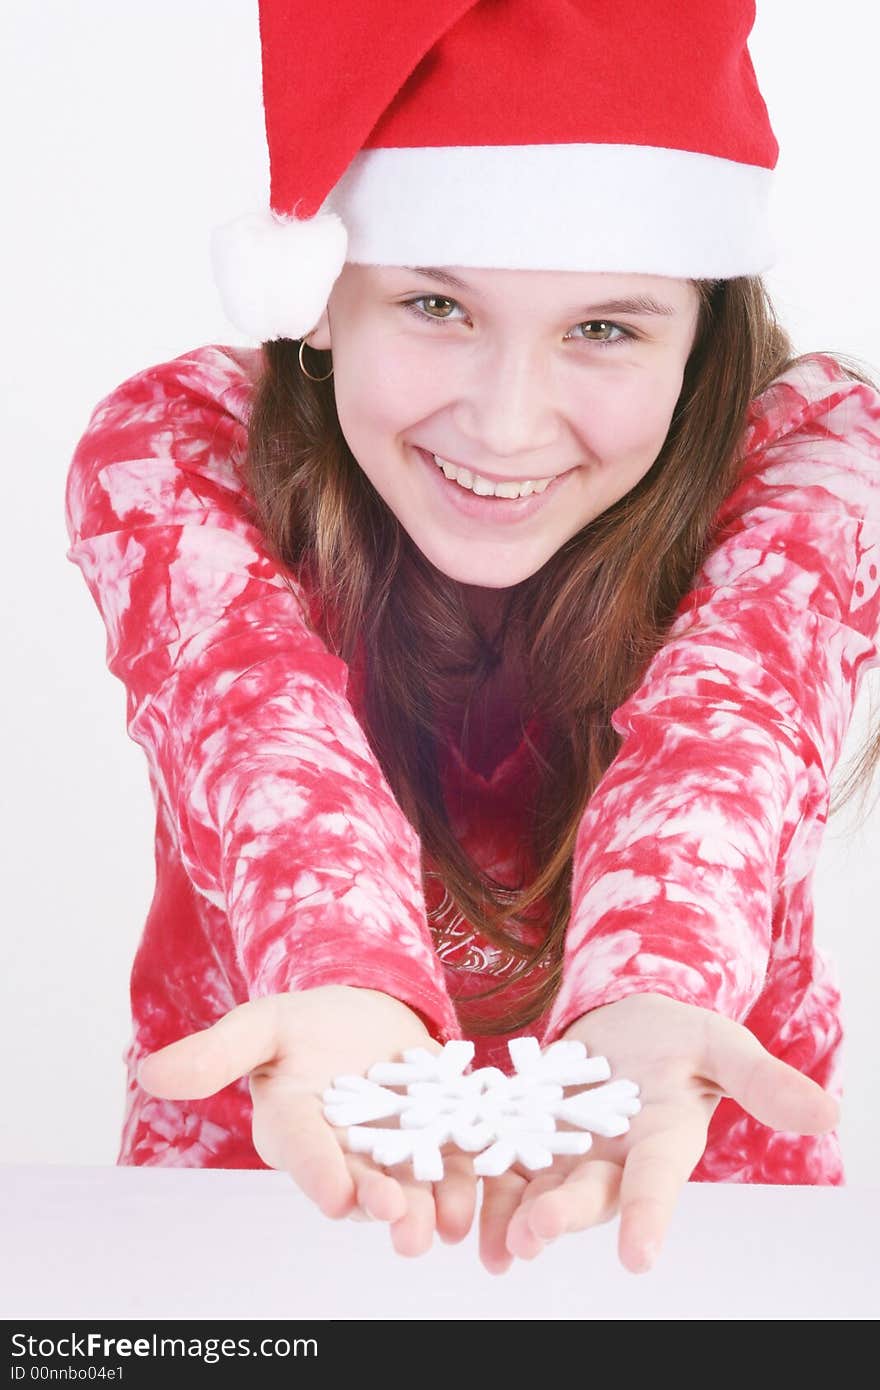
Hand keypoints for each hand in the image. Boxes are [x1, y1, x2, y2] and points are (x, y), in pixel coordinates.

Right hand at [136, 986, 479, 1255]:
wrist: (363, 1015)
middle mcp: (340, 1150)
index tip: (337, 1198)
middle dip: (379, 1202)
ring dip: (424, 1208)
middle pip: (359, 1182)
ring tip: (442, 1226)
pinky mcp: (434, 1138)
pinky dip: (462, 1186)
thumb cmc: (304, 1024)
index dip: (319, 1174)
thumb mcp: (263, 1023)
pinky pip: (450, 1166)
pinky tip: (474, 1205)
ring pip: (407, 1185)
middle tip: (398, 1219)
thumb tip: (152, 1073)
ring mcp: (389, 1149)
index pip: (304, 1153)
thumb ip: (218, 1052)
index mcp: (294, 1126)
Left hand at [479, 992, 838, 1275]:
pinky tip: (459, 1209)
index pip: (657, 1184)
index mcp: (660, 1140)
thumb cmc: (680, 1035)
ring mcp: (567, 1149)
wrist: (627, 1018)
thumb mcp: (719, 1043)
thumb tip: (830, 1111)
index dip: (648, 1218)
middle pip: (588, 1193)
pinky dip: (482, 1185)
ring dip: (516, 1217)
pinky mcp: (526, 1131)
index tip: (638, 1256)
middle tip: (537, 1233)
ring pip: (539, 1191)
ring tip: (495, 1244)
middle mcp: (613, 1158)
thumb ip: (760, 1079)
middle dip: (563, 1215)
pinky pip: (502, 1162)